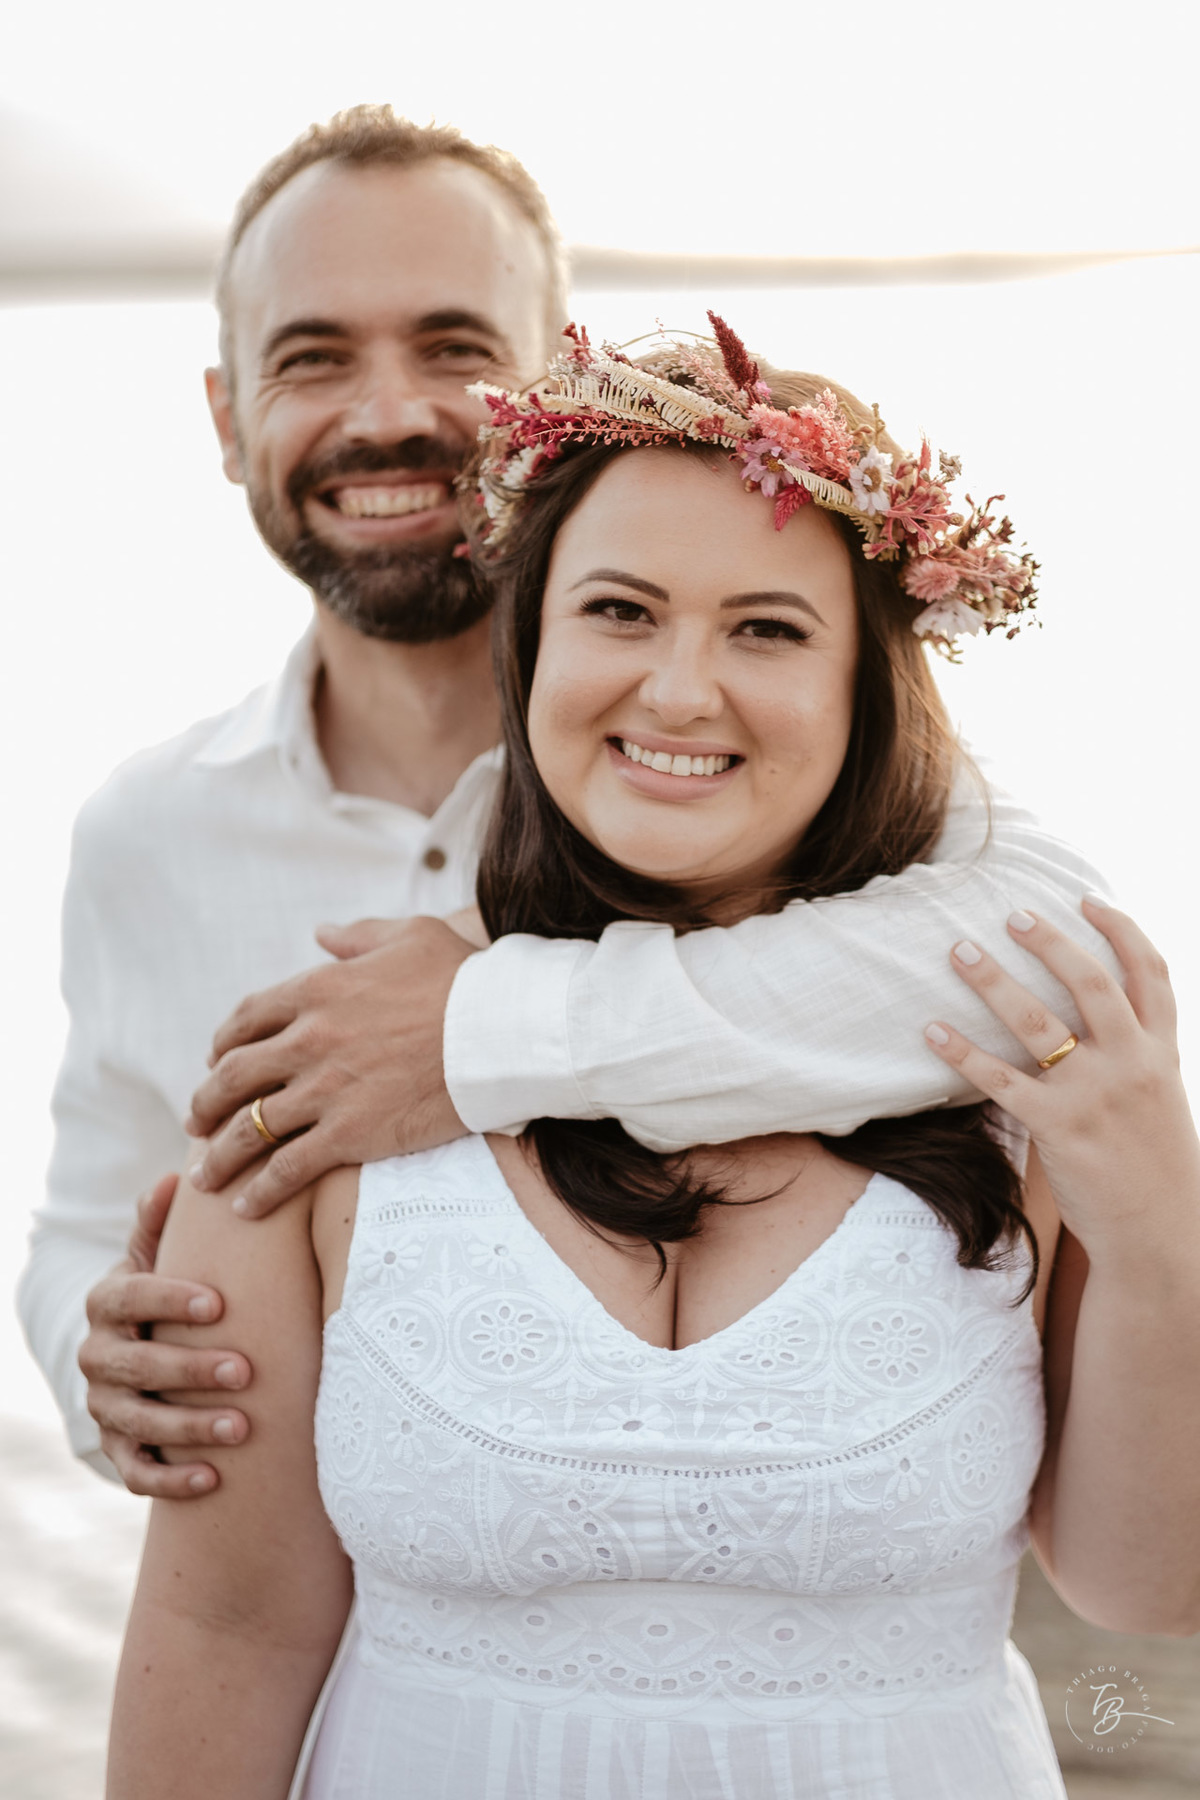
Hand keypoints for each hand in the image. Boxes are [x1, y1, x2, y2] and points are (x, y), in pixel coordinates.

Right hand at [79, 1175, 250, 1497]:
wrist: (147, 1349)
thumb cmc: (168, 1291)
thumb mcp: (159, 1253)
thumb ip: (162, 1221)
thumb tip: (174, 1178)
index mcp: (107, 1302)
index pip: (129, 1297)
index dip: (169, 1299)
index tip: (218, 1304)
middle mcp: (97, 1356)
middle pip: (136, 1366)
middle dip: (189, 1369)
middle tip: (244, 1371)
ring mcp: (105, 1406)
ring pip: (138, 1423)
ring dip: (188, 1428)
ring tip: (241, 1428)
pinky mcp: (119, 1448)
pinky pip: (136, 1472)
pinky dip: (171, 1480)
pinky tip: (212, 1479)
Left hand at [185, 915, 474, 1216]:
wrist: (502, 1030)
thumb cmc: (465, 978)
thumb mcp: (409, 935)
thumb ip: (358, 936)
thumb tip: (322, 934)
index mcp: (317, 989)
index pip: (246, 1019)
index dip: (224, 1044)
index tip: (217, 1061)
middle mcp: (309, 1039)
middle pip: (233, 1077)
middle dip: (206, 1103)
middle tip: (197, 1121)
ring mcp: (325, 1090)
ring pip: (249, 1129)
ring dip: (220, 1156)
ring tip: (206, 1176)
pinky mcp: (349, 1134)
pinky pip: (288, 1168)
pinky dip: (261, 1191)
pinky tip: (246, 1208)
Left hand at [924, 899, 1199, 1258]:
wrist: (1161, 1234)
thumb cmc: (1152, 1166)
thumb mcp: (1161, 1099)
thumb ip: (1134, 1056)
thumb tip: (1089, 1021)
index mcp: (1162, 1052)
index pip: (1150, 973)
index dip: (1120, 929)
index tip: (1088, 899)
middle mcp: (1132, 1064)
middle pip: (1090, 981)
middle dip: (1050, 941)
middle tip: (1011, 913)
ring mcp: (1095, 1094)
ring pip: (1038, 1021)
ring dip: (994, 980)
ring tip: (961, 950)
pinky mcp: (1059, 1128)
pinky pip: (1000, 1080)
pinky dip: (962, 1051)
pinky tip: (932, 1030)